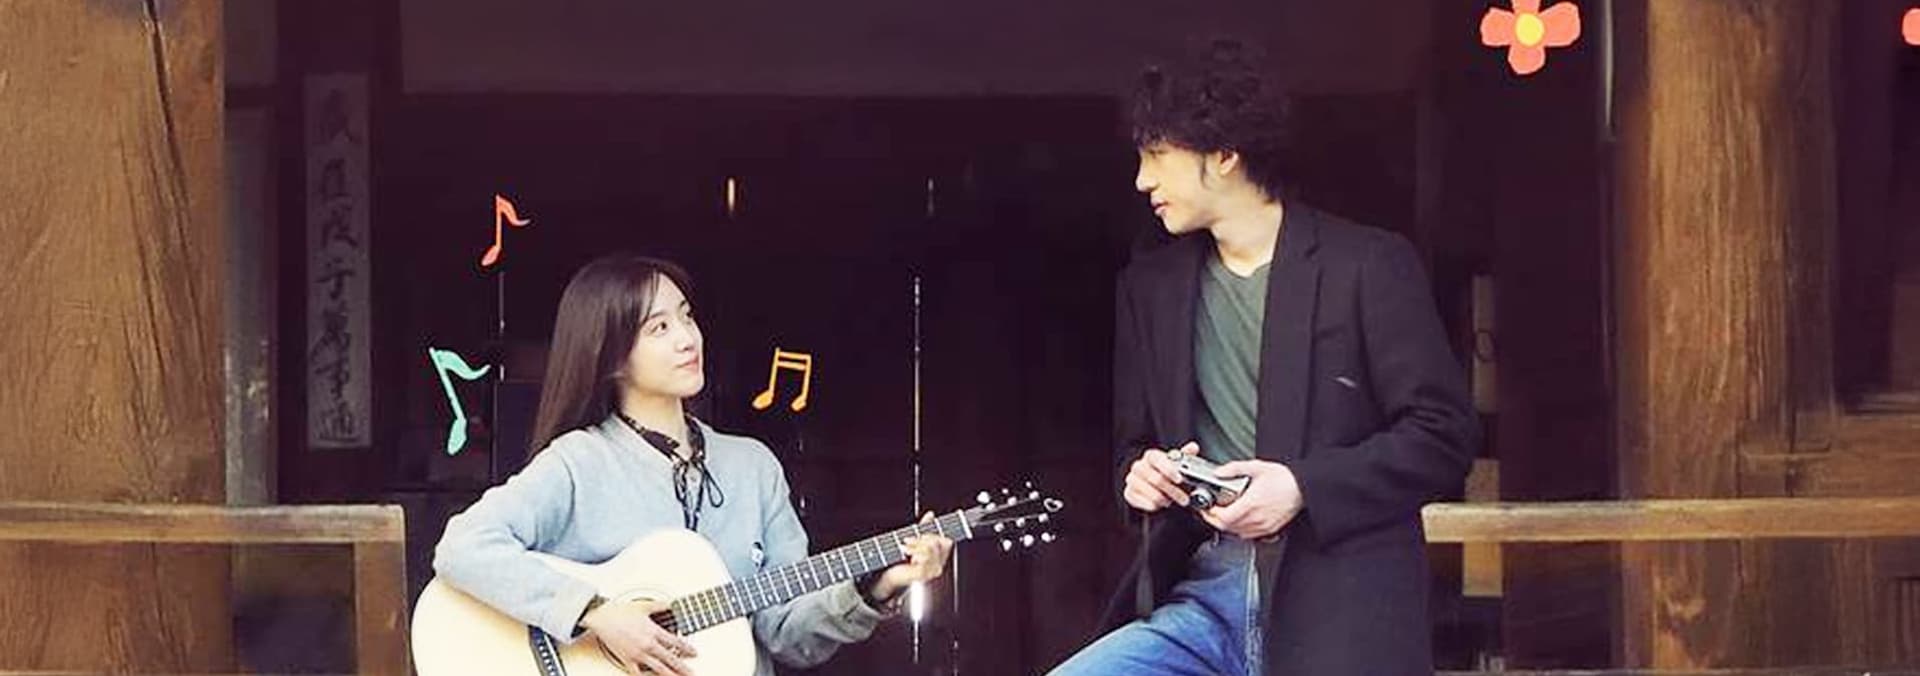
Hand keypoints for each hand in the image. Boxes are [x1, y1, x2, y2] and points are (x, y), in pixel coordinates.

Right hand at [578, 598, 696, 674]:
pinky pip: (637, 673)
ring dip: (670, 675)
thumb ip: (661, 605)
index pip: (675, 642)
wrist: (601, 618)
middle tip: (691, 673)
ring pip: (658, 668)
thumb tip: (672, 603)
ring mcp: (638, 654)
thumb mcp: (644, 606)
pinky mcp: (627, 659)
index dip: (687, 648)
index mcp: (653, 631)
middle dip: (683, 667)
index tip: (694, 653)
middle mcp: (647, 644)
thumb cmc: (619, 611)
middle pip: (670, 658)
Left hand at [868, 512, 955, 602]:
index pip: (946, 541)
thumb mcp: (914, 539)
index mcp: (939, 558)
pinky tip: (906, 553)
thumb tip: (931, 514)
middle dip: (922, 538)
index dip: (934, 534)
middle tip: (908, 540)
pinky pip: (924, 556)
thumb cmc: (901, 558)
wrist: (889, 573)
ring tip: (905, 547)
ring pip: (931, 548)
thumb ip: (924, 527)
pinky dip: (913, 551)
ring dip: (915, 544)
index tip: (921, 534)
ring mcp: (932, 571)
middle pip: (939, 542)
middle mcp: (939, 565)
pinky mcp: (924, 574)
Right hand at [1122, 443, 1196, 511]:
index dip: (1168, 469)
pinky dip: (1153, 505)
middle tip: (1184, 498)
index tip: (1180, 479)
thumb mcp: (1176, 464)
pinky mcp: (1129, 493)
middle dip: (1172, 490)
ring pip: (1149, 491)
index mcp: (1150, 456)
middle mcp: (1138, 466)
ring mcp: (1132, 480)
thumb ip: (1185, 456)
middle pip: (1155, 478)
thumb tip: (1193, 447)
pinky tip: (1160, 504)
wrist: (1152, 487)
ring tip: (1171, 501)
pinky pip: (1141, 501)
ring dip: (1164, 499)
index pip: (1156, 458)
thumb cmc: (1165, 474)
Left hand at [1200, 460, 1302, 539]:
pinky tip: (1239, 519)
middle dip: (1215, 520)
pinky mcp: (1269, 530)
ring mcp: (1263, 526)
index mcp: (1251, 504)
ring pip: (1237, 532)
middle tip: (1210, 511)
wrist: (1303, 488)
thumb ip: (1234, 468)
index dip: (1211, 515)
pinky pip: (1248, 535)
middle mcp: (1256, 518)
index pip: (1223, 518)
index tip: (1206, 508)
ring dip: (1227, 525)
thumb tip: (1219, 472)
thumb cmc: (1283, 478)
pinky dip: (1239, 529)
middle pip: (1227, 527)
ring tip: (1223, 514)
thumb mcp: (1256, 467)